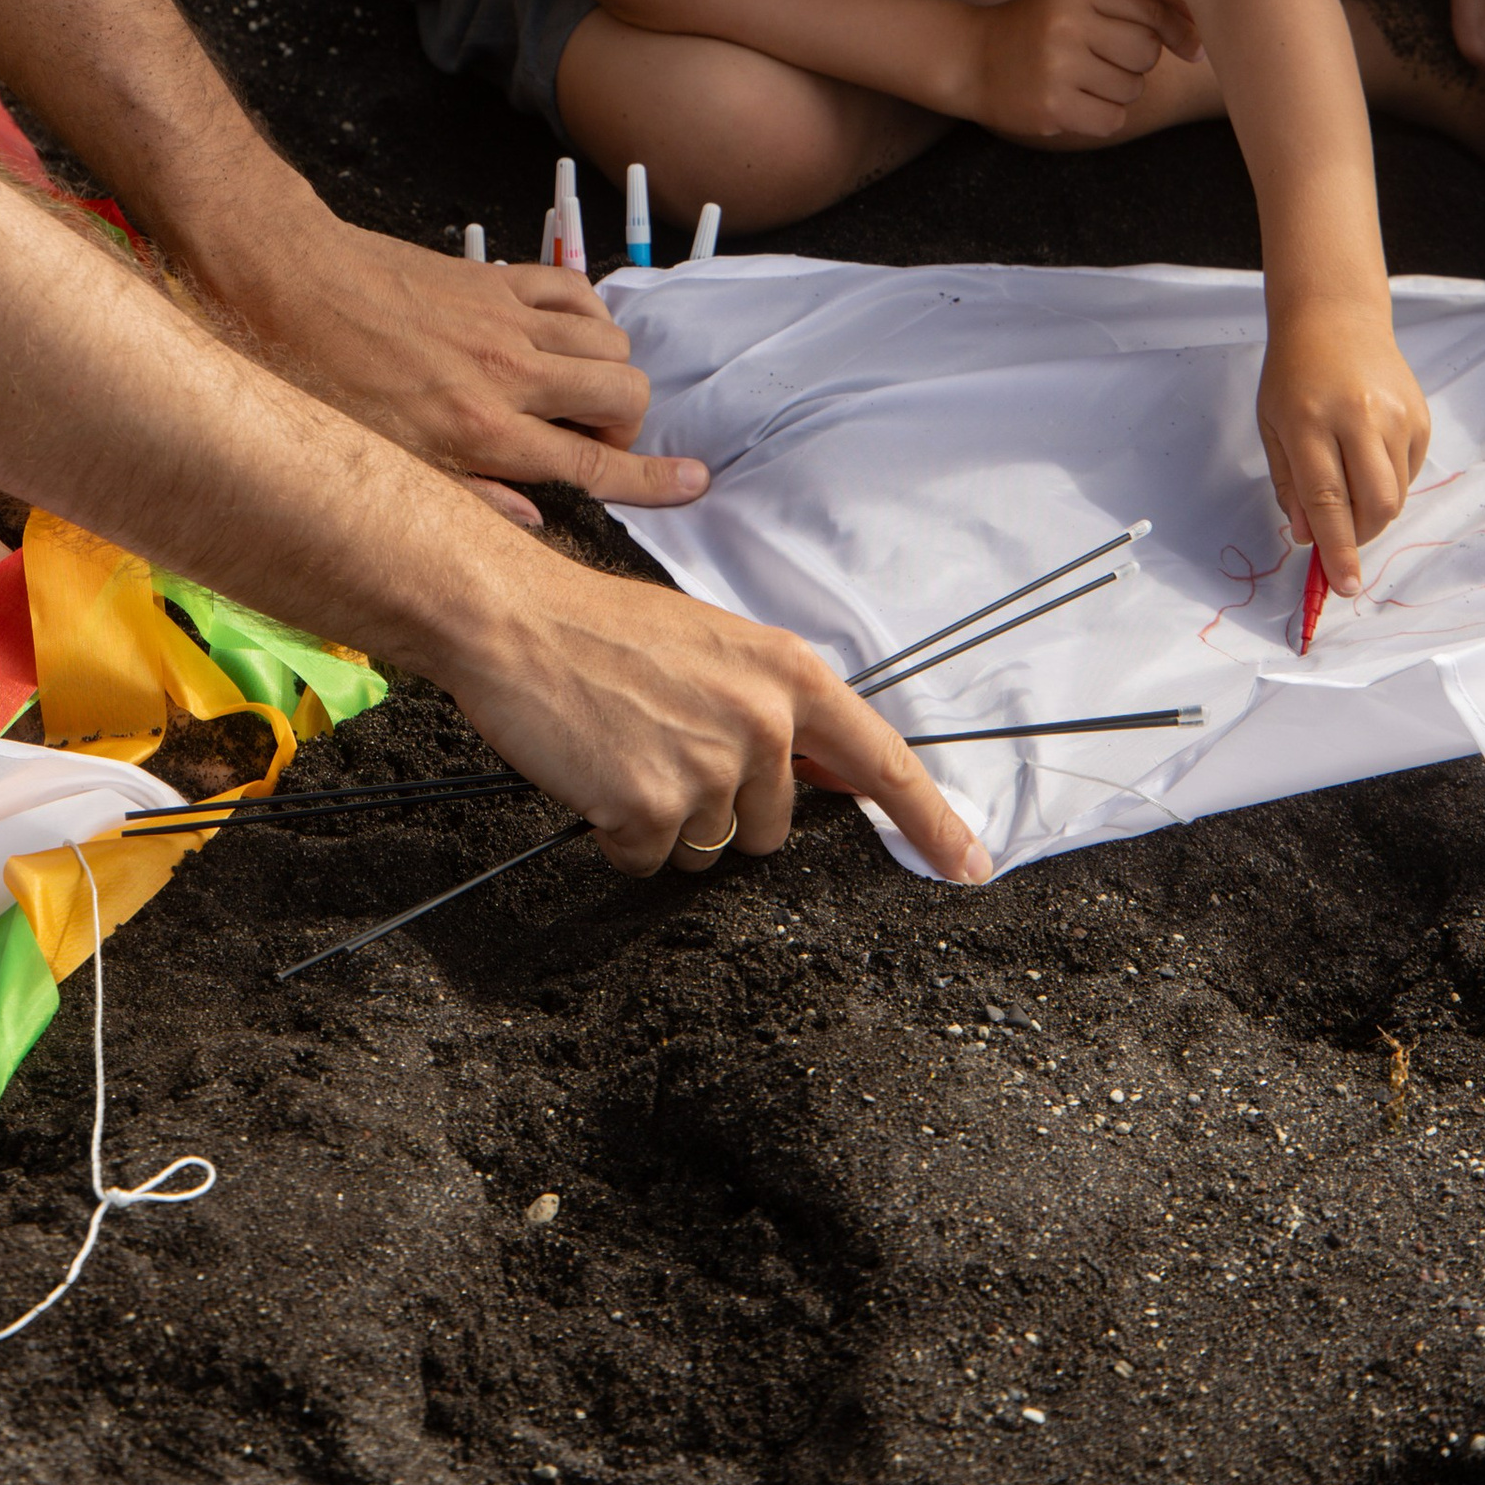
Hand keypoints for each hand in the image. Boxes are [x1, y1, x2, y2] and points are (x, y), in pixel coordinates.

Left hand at [189, 204, 711, 515]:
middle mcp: (506, 374)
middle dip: (629, 426)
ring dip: (608, 369)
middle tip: (593, 439)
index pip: (593, 464)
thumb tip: (530, 522)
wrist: (282, 277)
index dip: (654, 481)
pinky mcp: (494, 278)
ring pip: (611, 341)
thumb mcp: (376, 462)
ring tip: (572, 391)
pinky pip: (576, 289)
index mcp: (478, 432)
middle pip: (623, 396)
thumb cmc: (312, 373)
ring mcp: (505, 319)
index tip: (692, 484)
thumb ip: (462, 496)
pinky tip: (558, 334)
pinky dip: (586, 313)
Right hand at [436, 537, 992, 880]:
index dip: (931, 820)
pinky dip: (615, 833)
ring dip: (665, 820)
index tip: (970, 866)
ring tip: (623, 750)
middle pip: (773, 827)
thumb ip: (774, 707)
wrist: (515, 618)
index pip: (880, 760)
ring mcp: (709, 767)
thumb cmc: (603, 628)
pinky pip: (646, 859)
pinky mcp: (650, 807)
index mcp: (786, 674)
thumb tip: (822, 770)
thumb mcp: (714, 646)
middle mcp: (762, 722)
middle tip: (662, 745)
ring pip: (708, 848)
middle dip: (723, 807)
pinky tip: (594, 773)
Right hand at [957, 0, 1200, 145]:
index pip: (1150, 10)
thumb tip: (1200, 26)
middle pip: (1147, 53)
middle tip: (1104, 59)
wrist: (971, 59)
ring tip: (1082, 79)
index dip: (1179, 31)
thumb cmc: (1037, 26)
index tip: (1194, 48)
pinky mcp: (1052, 107)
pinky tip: (1076, 102)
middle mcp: (1068, 25)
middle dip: (1136, 62)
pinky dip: (1103, 116)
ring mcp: (1058, 68)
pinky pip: (1113, 119)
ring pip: (1132, 89)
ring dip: (1118, 91)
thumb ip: (1139, 4)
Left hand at [1258, 309, 1431, 596]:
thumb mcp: (1272, 424)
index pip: (1327, 500)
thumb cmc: (1294, 373)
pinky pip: (1409, 473)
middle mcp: (1358, 417)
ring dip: (1373, 512)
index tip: (1344, 587)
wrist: (1335, 317)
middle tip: (1341, 538)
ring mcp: (1395, 415)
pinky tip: (1368, 458)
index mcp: (1310, 420)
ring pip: (1396, 495)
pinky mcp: (1419, 416)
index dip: (1336, 549)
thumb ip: (1289, 483)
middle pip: (1374, 504)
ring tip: (1349, 488)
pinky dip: (1389, 483)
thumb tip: (1308, 536)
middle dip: (1359, 537)